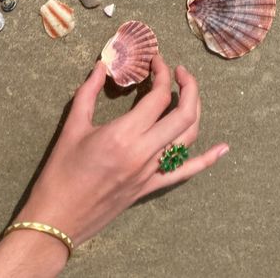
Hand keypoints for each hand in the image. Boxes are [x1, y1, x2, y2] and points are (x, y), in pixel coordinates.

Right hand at [17, 55, 227, 247]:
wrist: (57, 219)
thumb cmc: (60, 173)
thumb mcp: (72, 126)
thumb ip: (89, 91)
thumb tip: (104, 64)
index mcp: (124, 135)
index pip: (159, 96)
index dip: (162, 73)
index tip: (156, 60)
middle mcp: (144, 152)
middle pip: (183, 114)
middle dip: (188, 86)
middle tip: (179, 71)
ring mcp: (151, 172)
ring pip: (189, 137)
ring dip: (195, 110)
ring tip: (188, 93)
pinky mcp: (151, 187)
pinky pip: (185, 172)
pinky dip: (207, 159)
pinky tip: (223, 148)